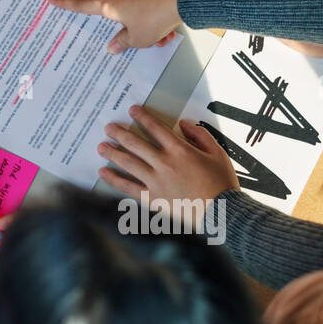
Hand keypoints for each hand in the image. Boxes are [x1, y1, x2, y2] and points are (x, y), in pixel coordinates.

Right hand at [47, 0, 182, 52]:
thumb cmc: (153, 19)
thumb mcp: (137, 38)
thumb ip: (122, 42)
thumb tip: (112, 46)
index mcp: (110, 6)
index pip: (82, 6)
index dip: (66, 4)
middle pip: (118, 17)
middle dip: (133, 31)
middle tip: (151, 40)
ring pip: (137, 15)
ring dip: (149, 29)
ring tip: (164, 38)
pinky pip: (148, 10)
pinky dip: (157, 22)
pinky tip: (170, 31)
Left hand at [98, 104, 237, 210]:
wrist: (221, 213)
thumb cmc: (221, 183)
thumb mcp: (217, 153)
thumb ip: (200, 135)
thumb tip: (184, 123)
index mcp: (179, 150)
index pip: (156, 128)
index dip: (142, 117)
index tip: (132, 110)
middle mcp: (164, 163)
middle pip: (135, 144)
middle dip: (120, 133)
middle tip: (108, 127)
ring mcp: (156, 181)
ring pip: (128, 163)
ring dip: (113, 152)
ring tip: (101, 146)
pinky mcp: (152, 198)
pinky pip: (128, 187)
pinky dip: (114, 179)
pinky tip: (103, 172)